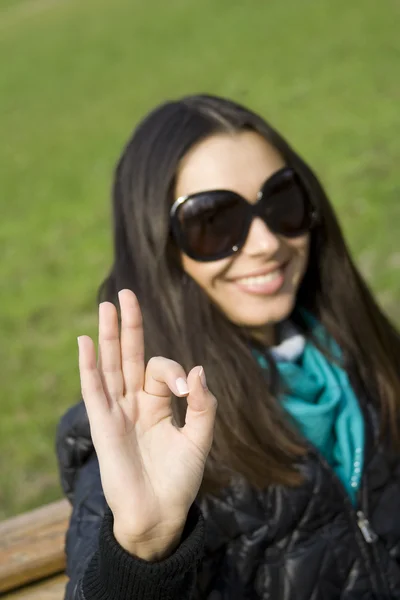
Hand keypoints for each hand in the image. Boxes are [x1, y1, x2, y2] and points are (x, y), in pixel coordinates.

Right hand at [77, 289, 216, 557]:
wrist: (160, 514)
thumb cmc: (180, 479)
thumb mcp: (200, 438)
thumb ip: (203, 404)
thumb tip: (197, 370)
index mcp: (157, 402)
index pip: (161, 369)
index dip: (175, 371)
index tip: (187, 389)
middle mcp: (135, 402)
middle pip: (129, 355)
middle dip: (129, 325)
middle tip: (125, 293)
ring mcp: (117, 411)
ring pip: (111, 366)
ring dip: (108, 336)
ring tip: (106, 306)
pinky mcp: (104, 426)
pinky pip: (94, 391)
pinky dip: (89, 366)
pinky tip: (86, 342)